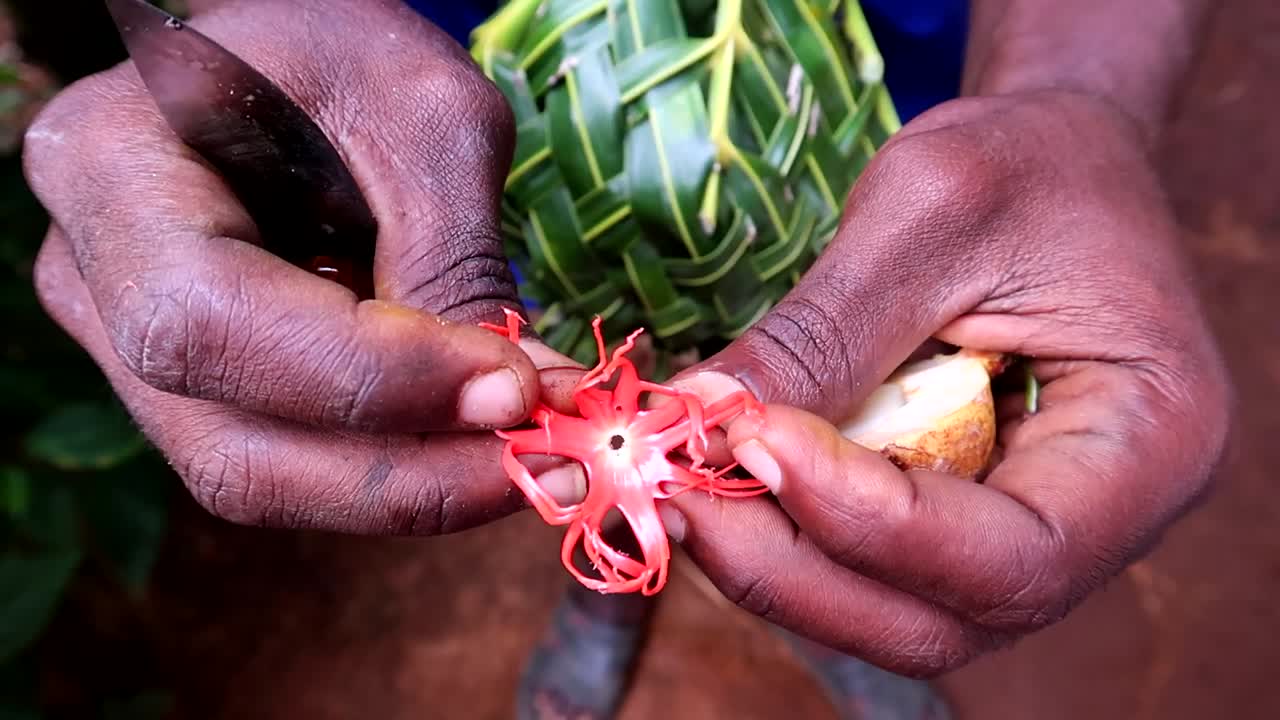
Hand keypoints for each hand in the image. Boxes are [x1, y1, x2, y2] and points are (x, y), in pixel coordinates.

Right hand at [23, 0, 578, 534]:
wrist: (302, 63)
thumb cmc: (353, 58)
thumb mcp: (424, 120)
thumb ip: (451, 259)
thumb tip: (507, 410)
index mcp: (111, 170)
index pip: (212, 320)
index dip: (369, 381)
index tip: (514, 391)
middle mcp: (91, 281)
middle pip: (230, 444)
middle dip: (406, 476)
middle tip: (549, 464)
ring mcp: (134, 351)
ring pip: (263, 477)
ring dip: (413, 491)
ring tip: (536, 461)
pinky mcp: (204, 391)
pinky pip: (294, 464)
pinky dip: (401, 473)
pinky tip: (487, 447)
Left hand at [661, 90, 1233, 675]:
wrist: (1057, 158)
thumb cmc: (1025, 163)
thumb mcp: (931, 212)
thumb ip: (826, 332)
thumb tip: (701, 419)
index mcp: (1148, 446)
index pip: (1013, 554)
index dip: (868, 522)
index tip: (749, 439)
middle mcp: (1100, 523)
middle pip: (942, 619)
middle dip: (797, 570)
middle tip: (679, 497)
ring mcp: (1025, 531)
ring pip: (892, 612)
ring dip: (775, 567)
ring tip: (680, 488)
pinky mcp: (958, 516)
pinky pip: (868, 568)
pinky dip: (784, 539)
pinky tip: (716, 481)